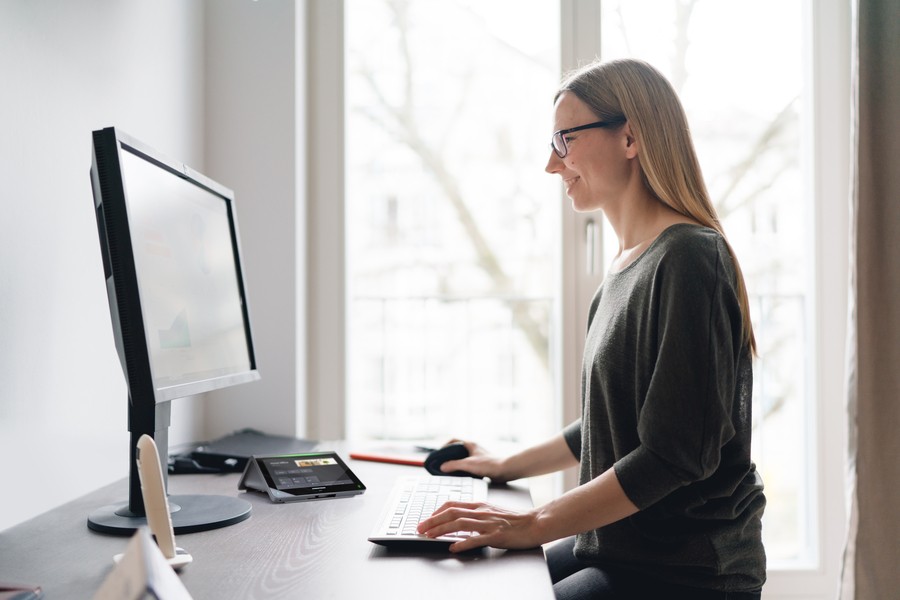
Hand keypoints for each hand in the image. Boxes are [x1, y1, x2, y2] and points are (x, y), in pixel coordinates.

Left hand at [416, 501, 542, 552]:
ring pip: (459, 524)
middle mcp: (481, 512)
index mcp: (480, 505)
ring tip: (429, 536)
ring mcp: (488, 523)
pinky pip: (476, 539)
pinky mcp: (496, 535)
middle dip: (432, 521)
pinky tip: (453, 547)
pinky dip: (462, 543)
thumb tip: (458, 520)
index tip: (426, 519)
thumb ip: (475, 514)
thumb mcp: (491, 511)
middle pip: (451, 513)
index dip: (436, 511)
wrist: (534, 523)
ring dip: (441, 530)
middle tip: (419, 528)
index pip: (452, 504)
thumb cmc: (514, 520)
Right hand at [439, 439, 507, 481]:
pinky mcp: (481, 464)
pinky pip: (468, 465)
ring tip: (449, 470)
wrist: (505, 471)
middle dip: (448, 456)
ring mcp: (477, 456)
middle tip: (442, 463)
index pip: (453, 440)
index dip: (444, 446)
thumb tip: (442, 466)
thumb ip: (454, 465)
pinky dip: (462, 469)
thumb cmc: (489, 465)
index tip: (439, 453)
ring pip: (462, 458)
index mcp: (470, 445)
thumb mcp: (468, 464)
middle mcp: (473, 449)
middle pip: (457, 450)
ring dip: (455, 463)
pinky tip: (460, 475)